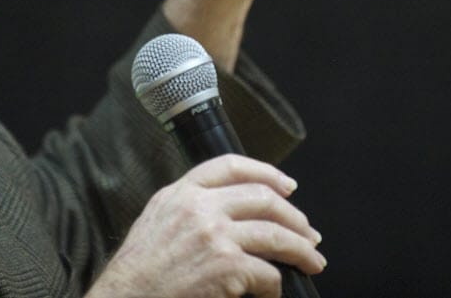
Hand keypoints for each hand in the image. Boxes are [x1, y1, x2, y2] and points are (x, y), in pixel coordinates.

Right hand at [87, 155, 325, 297]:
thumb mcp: (156, 221)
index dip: (266, 172)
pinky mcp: (227, 267)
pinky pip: (268, 274)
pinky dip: (276, 287)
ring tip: (312, 261)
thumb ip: (188, 207)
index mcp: (181, 192)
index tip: (286, 185)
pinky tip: (271, 294)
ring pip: (276, 234)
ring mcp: (215, 235)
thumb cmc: (138, 273)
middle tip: (308, 233)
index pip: (231, 165)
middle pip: (263, 198)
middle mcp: (199, 207)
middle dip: (294, 217)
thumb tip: (229, 210)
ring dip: (301, 250)